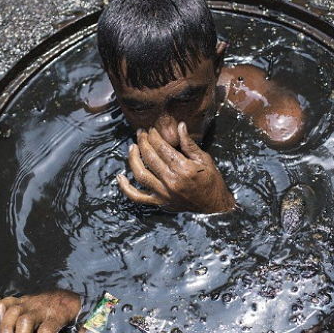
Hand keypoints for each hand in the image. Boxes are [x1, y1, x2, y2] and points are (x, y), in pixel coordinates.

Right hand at [0, 290, 88, 332]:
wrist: (69, 290)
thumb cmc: (73, 308)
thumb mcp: (84, 319)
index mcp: (57, 313)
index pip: (48, 329)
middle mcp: (41, 307)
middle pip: (26, 321)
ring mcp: (29, 302)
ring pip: (13, 312)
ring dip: (6, 329)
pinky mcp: (21, 300)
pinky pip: (6, 301)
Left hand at [117, 122, 235, 213]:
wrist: (214, 206)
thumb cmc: (211, 181)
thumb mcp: (204, 160)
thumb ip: (189, 144)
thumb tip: (179, 126)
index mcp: (184, 168)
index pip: (162, 147)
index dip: (154, 136)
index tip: (151, 129)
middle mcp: (171, 181)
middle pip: (150, 157)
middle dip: (143, 142)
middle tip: (141, 133)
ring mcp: (163, 193)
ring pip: (140, 174)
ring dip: (133, 158)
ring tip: (132, 147)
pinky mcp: (159, 202)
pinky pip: (137, 196)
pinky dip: (126, 188)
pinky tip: (120, 177)